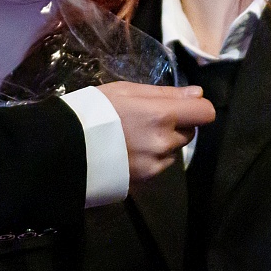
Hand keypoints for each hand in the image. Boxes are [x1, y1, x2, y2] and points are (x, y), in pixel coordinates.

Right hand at [99, 82, 215, 180]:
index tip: (183, 106)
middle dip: (176, 125)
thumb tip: (198, 93)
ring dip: (163, 143)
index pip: (205, 113)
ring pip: (174, 150)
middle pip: (189, 132)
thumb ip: (166, 93)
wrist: (64, 147)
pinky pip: (160, 165)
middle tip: (148, 120)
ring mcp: (155, 164)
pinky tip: (129, 152)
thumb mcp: (127, 91)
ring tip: (134, 137)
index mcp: (161, 115)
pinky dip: (151, 158)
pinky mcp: (145, 180)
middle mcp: (164, 142)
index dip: (197, 107)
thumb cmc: (94, 110)